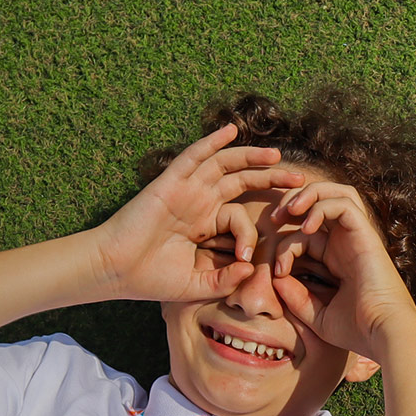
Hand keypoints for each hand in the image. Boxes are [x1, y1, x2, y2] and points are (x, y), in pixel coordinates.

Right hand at [91, 123, 305, 300]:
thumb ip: (225, 279)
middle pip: (240, 181)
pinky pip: (194, 156)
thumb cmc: (151, 279)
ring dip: (250, 157)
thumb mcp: (197, 284)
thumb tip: (251, 269)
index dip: (250, 235)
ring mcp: (185, 190)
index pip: (239, 217)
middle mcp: (198, 203)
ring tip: (276, 157)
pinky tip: (230, 131)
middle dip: (269, 178)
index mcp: (204, 224)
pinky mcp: (170, 183)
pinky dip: (211, 142)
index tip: (249, 258)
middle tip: (299, 179)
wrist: (116, 270)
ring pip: (223, 164)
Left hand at [259, 181, 415, 360]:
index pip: (306, 235)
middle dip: (292, 202)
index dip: (285, 246)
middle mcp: (348, 243)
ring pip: (335, 193)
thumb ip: (296, 297)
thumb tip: (276, 277)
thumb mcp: (317, 316)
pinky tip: (307, 228)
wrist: (383, 334)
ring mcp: (358, 237)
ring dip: (308, 194)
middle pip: (321, 201)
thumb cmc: (356, 331)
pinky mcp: (367, 234)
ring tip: (290, 210)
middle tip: (273, 218)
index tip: (276, 271)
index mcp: (337, 260)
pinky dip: (322, 207)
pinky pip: (344, 204)